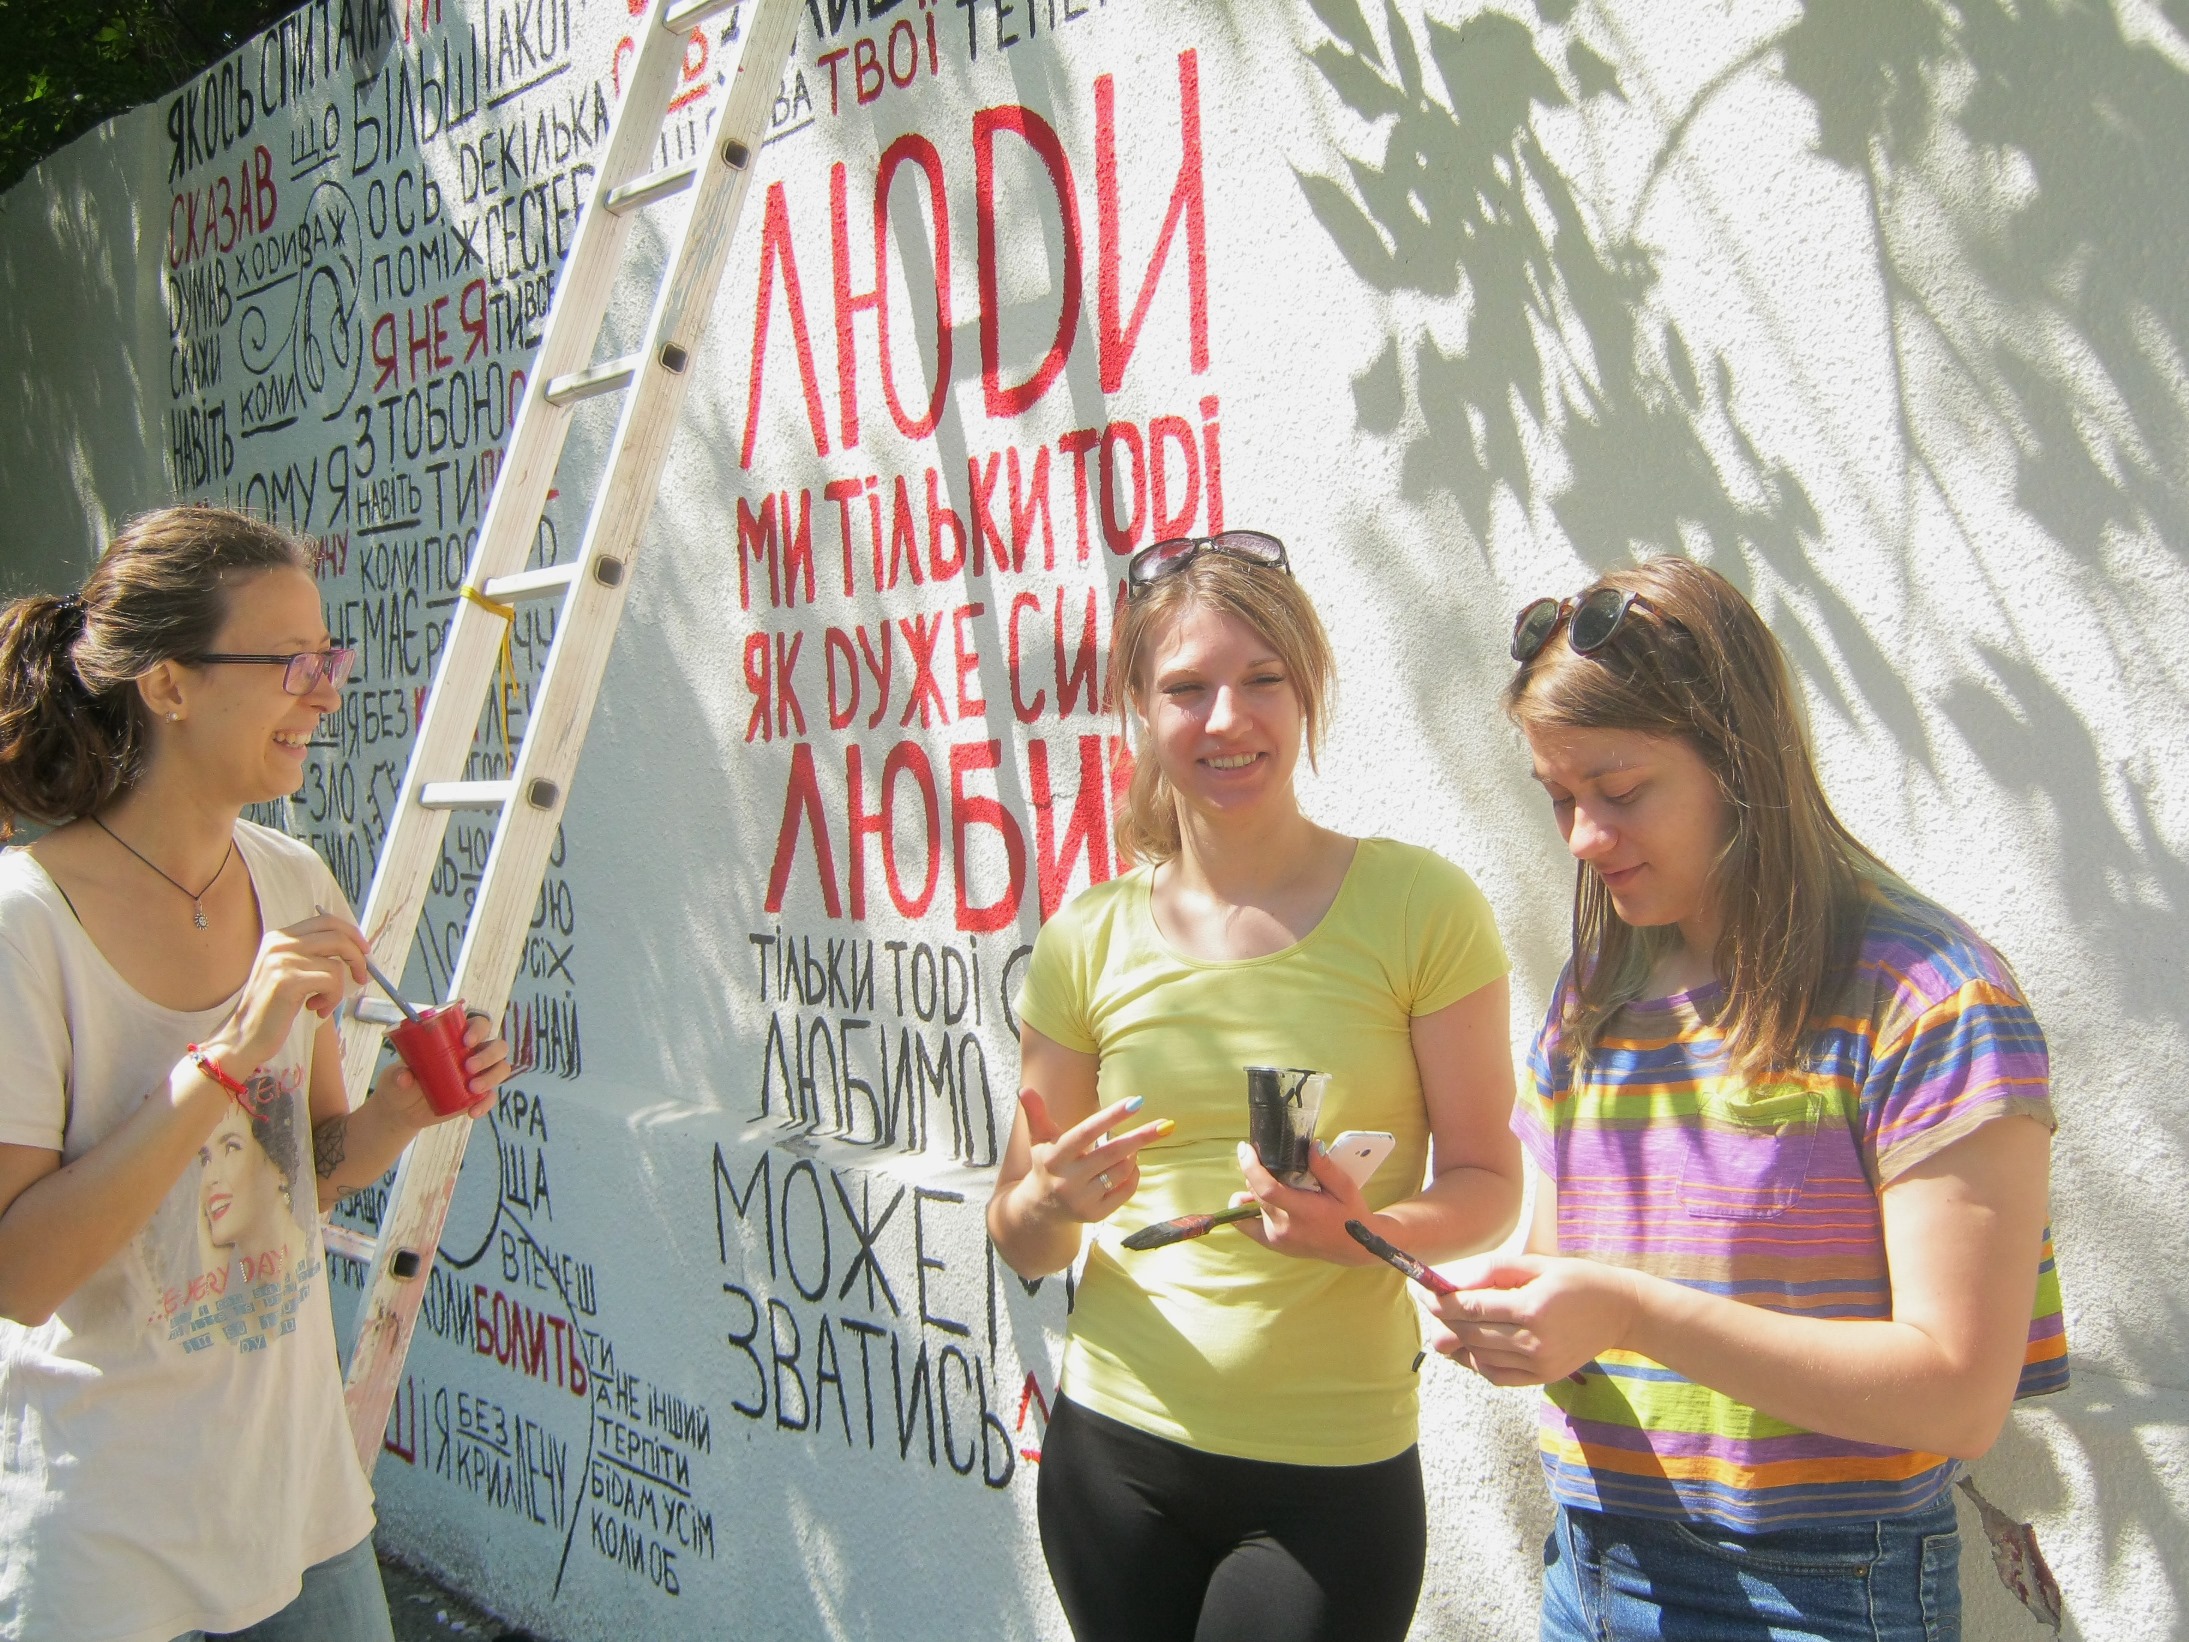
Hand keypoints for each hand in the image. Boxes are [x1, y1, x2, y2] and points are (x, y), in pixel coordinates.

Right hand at [203, 914, 368, 1074]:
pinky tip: (316, 1009)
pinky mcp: (287, 980)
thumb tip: (356, 948)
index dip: (351, 933)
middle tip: (361, 977)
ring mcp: (281, 960)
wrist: (246, 1035)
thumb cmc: (274, 1007)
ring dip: (339, 989)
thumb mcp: (291, 972)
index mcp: (279, 937)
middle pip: (337, 936)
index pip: (326, 920)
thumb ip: (313, 955)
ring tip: (323, 1003)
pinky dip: (332, 999)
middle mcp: (279, 943)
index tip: (364, 951)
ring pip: (336, 964)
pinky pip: (331, 983)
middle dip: (357, 958)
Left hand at [369, 1002, 510, 1129]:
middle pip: (497, 1045)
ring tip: (472, 1088)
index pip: (479, 1023)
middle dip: (488, 1055)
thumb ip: (397, 1074)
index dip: (479, 1028)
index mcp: (456, 1037)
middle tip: (469, 1067)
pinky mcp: (479, 1095)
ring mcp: (478, 1074)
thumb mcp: (394, 1076)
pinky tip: (472, 1112)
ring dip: (492, 1077)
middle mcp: (473, 1052)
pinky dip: (486, 1103)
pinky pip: (491, 1096)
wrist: (401, 1110)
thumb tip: (404, 1077)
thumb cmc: (400, 1082)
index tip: (466, 1041)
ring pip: (501, 1068)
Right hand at [1015, 1089, 1171, 1226]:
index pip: (1086, 1132)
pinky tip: (1130, 1165)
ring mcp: (1082, 1200)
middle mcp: (1067, 1180)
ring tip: (1133, 1146)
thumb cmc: (1046, 1164)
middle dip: (1141, 1137)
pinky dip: (1133, 1175)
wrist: (1041, 1209)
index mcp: (1054, 1156)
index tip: (1137, 1101)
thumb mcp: (1039, 1140)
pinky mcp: (1095, 1215)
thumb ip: (1035, 1114)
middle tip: (1166, 1124)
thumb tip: (1024, 1089)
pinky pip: (1125, 1191)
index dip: (1111, 1116)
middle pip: (1112, 1154)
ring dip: (1134, 1155)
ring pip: (1122, 1171)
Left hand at [1230, 1139, 1380, 1262]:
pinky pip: (1246, 1224)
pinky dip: (1244, 1209)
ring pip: (1252, 1204)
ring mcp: (1277, 1238)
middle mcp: (1286, 1228)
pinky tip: (1250, 1198)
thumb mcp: (1345, 1187)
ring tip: (1270, 1179)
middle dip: (1255, 1172)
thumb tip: (1312, 1145)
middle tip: (1267, 1159)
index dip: (1252, 1167)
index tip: (1246, 1148)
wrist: (1352, 1246)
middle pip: (1257, 1193)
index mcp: (1305, 1213)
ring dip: (1256, 1188)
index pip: (1268, 1189)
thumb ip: (1326, 1168)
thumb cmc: (1350, 1214)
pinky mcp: (1272, 1244)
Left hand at [1422, 1253, 1640, 1385]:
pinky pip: (1496, 1375)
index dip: (1441, 1302)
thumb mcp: (1536, 1263)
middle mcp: (1535, 1340)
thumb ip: (1493, 1271)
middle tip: (1430, 1305)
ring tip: (1447, 1324)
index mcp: (1532, 1307)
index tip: (1423, 1292)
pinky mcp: (1543, 1378)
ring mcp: (1539, 1364)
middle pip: (1470, 1334)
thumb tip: (1454, 1285)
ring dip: (1457, 1341)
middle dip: (1443, 1320)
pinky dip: (1476, 1363)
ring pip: (1479, 1356)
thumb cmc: (1576, 1280)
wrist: (1620, 1311)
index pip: (1471, 1308)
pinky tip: (1470, 1347)